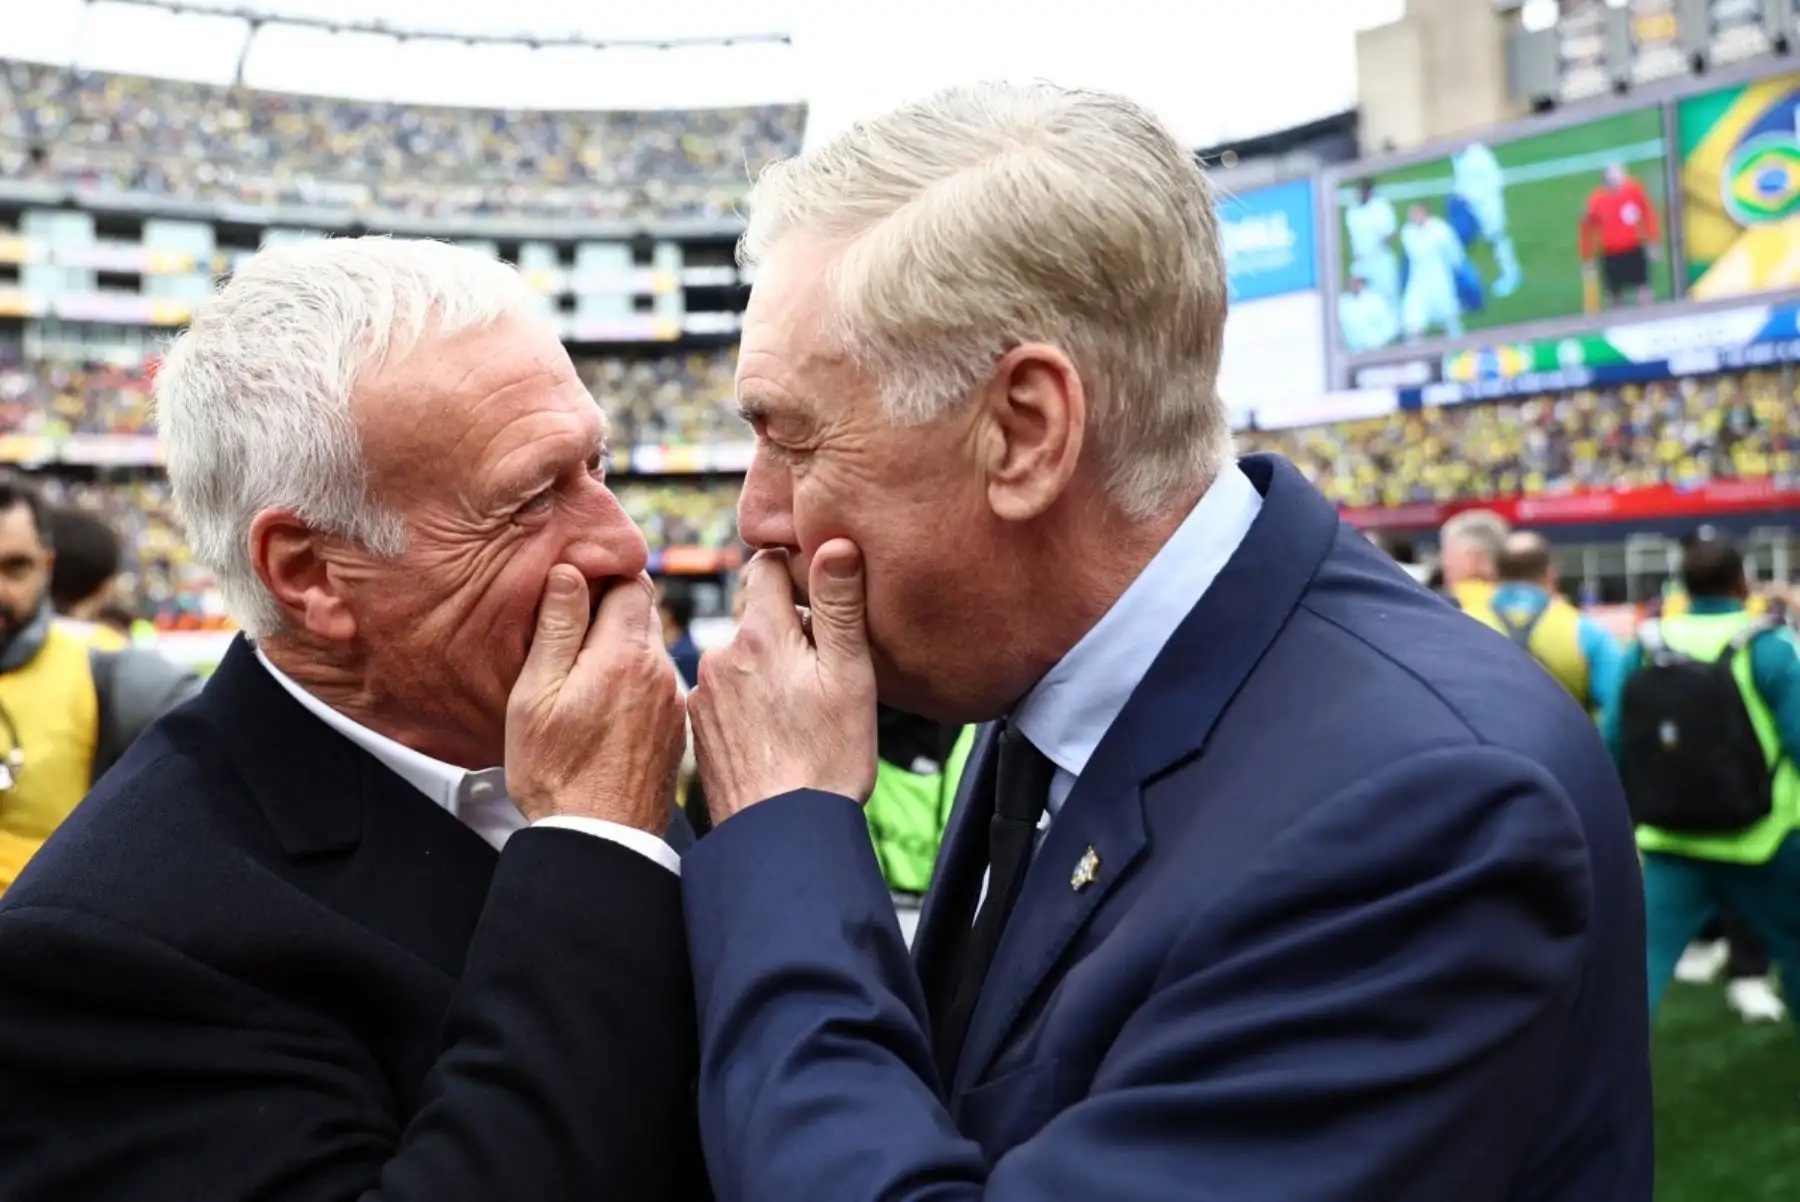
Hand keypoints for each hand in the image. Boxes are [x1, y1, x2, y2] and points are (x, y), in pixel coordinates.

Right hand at [506, 566, 686, 835]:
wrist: (601, 839)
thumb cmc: (556, 773)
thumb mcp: (536, 695)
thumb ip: (558, 628)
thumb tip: (570, 571)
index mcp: (625, 655)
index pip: (631, 581)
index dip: (602, 577)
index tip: (575, 588)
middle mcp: (660, 671)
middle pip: (643, 613)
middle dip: (611, 611)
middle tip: (572, 630)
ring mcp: (672, 700)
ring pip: (650, 649)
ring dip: (621, 648)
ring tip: (583, 673)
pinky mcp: (675, 727)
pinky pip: (657, 683)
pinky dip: (634, 680)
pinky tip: (604, 705)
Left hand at [689, 540, 877, 824]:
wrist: (780, 835)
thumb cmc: (826, 759)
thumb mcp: (849, 674)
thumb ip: (839, 604)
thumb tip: (834, 542)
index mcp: (760, 634)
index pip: (765, 565)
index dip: (796, 571)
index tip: (819, 592)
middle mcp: (721, 655)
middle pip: (755, 615)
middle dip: (786, 626)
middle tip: (823, 663)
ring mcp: (705, 692)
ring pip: (742, 656)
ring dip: (767, 666)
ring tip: (801, 706)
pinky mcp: (698, 725)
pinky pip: (727, 693)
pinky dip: (749, 700)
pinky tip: (775, 730)